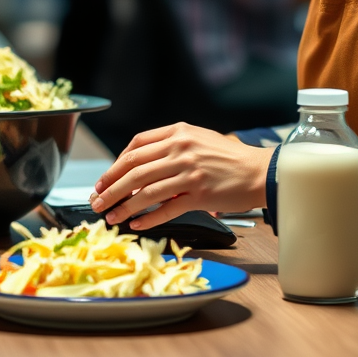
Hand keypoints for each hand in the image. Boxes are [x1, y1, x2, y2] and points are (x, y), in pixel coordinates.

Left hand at [88, 123, 272, 229]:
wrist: (260, 171)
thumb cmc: (228, 157)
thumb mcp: (198, 139)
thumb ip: (170, 147)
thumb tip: (138, 167)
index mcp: (178, 132)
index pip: (136, 146)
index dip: (115, 164)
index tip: (104, 180)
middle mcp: (181, 149)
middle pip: (135, 169)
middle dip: (111, 187)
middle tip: (97, 200)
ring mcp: (190, 172)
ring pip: (146, 190)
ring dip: (124, 205)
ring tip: (111, 216)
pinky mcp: (200, 194)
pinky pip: (167, 208)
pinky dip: (148, 218)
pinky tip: (136, 224)